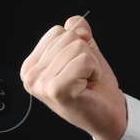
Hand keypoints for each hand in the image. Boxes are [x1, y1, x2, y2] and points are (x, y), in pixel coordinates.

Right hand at [19, 16, 127, 139]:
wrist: (109, 115)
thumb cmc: (94, 86)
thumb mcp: (85, 52)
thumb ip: (78, 32)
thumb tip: (77, 24)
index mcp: (31, 66)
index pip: (57, 31)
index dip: (77, 45)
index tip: (77, 67)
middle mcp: (31, 76)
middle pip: (67, 37)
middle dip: (85, 54)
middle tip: (84, 76)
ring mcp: (41, 84)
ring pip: (77, 47)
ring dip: (91, 63)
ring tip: (86, 81)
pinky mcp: (57, 89)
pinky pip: (84, 60)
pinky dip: (94, 70)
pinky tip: (88, 86)